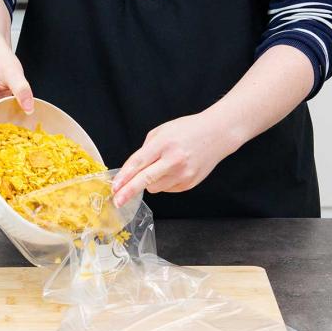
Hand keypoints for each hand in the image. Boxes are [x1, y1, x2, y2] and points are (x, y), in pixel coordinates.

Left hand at [110, 112, 243, 206]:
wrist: (217, 134)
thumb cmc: (188, 130)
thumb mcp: (162, 131)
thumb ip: (145, 149)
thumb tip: (132, 170)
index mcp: (164, 144)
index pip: (139, 163)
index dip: (124, 177)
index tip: (114, 187)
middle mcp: (174, 161)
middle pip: (145, 180)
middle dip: (128, 192)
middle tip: (117, 201)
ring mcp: (183, 174)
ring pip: (154, 187)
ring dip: (149, 182)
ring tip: (160, 167)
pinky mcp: (189, 183)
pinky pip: (167, 188)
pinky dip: (164, 182)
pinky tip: (173, 170)